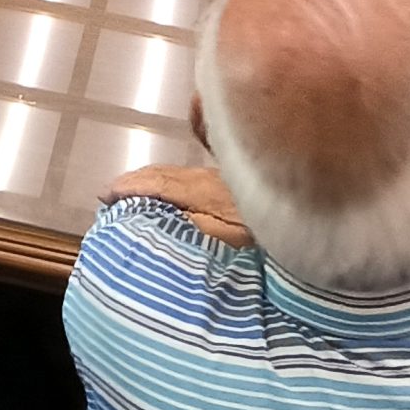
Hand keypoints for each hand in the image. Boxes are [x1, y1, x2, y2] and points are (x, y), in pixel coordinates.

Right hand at [103, 165, 252, 247]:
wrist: (303, 216)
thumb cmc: (262, 233)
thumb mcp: (227, 235)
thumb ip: (193, 222)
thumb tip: (161, 210)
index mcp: (200, 190)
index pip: (156, 184)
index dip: (129, 188)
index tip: (106, 195)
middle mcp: (205, 178)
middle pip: (162, 174)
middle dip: (134, 181)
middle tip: (111, 192)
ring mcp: (218, 177)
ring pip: (174, 174)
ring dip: (150, 180)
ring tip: (131, 190)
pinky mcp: (228, 181)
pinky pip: (187, 176)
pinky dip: (167, 180)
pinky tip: (169, 189)